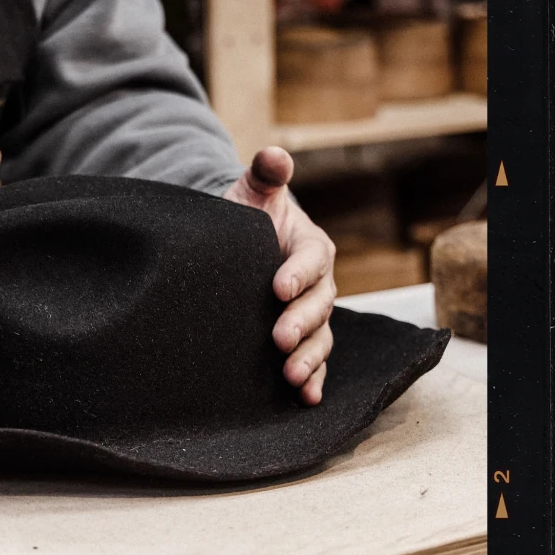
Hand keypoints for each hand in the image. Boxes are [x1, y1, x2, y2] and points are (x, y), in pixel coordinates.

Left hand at [225, 146, 337, 404]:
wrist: (234, 250)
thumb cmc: (245, 217)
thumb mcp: (252, 192)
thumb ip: (264, 173)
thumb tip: (274, 155)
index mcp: (310, 246)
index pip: (312, 259)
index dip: (298, 273)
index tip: (277, 287)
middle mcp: (318, 284)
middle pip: (319, 304)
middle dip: (302, 322)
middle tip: (280, 337)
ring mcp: (311, 315)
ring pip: (320, 338)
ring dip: (309, 358)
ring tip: (292, 376)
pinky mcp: (300, 341)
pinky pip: (314, 362)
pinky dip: (314, 379)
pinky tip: (307, 399)